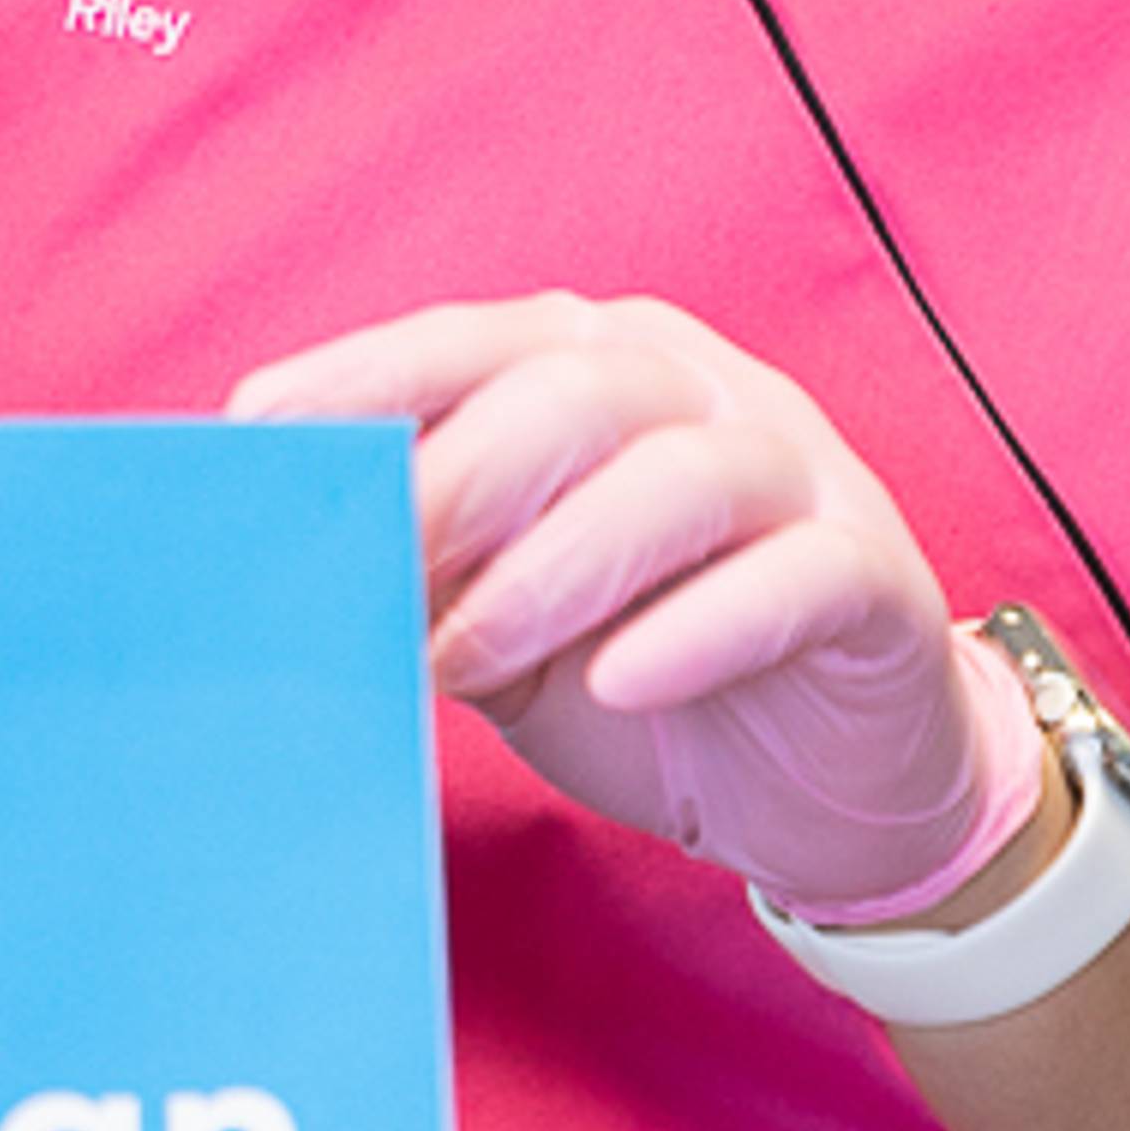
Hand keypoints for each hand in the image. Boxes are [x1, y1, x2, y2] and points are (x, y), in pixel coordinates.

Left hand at [226, 291, 1044, 916]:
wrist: (828, 788)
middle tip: (361, 574)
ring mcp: (799, 470)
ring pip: (678, 473)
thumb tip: (277, 567)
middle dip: (450, 482)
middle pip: (569, 393)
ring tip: (462, 657)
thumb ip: (417, 575)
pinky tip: (617, 679)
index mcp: (590, 366)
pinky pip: (792, 578)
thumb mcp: (500, 627)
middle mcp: (696, 389)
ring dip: (552, 567)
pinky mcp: (875, 574)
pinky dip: (697, 626)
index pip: (467, 342)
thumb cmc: (637, 674)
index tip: (254, 434)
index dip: (361, 379)